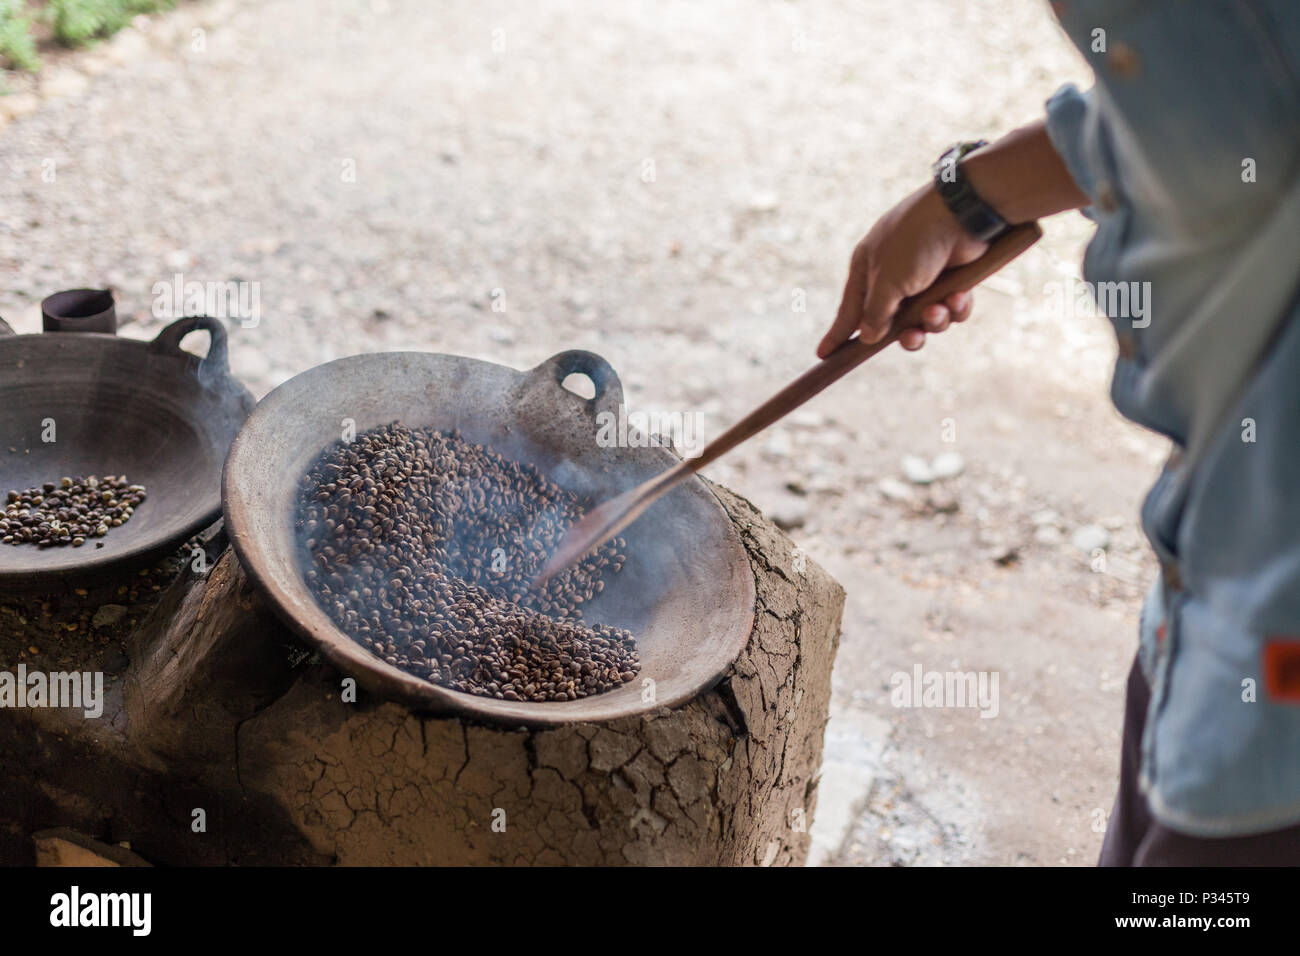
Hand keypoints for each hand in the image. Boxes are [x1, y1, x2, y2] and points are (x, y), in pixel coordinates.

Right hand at [817, 183, 986, 357]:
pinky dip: (954, 309)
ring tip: (939, 311)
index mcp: (867, 268)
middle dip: (904, 333)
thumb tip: (866, 337)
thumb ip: (876, 313)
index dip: (838, 334)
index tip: (824, 355)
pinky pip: (949, 309)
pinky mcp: (950, 280)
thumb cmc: (916, 241)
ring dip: (933, 321)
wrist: (963, 213)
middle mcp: (893, 274)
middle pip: (890, 322)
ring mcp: (923, 278)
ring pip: (923, 319)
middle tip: (911, 337)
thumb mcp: (889, 281)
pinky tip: (958, 298)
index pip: (849, 309)